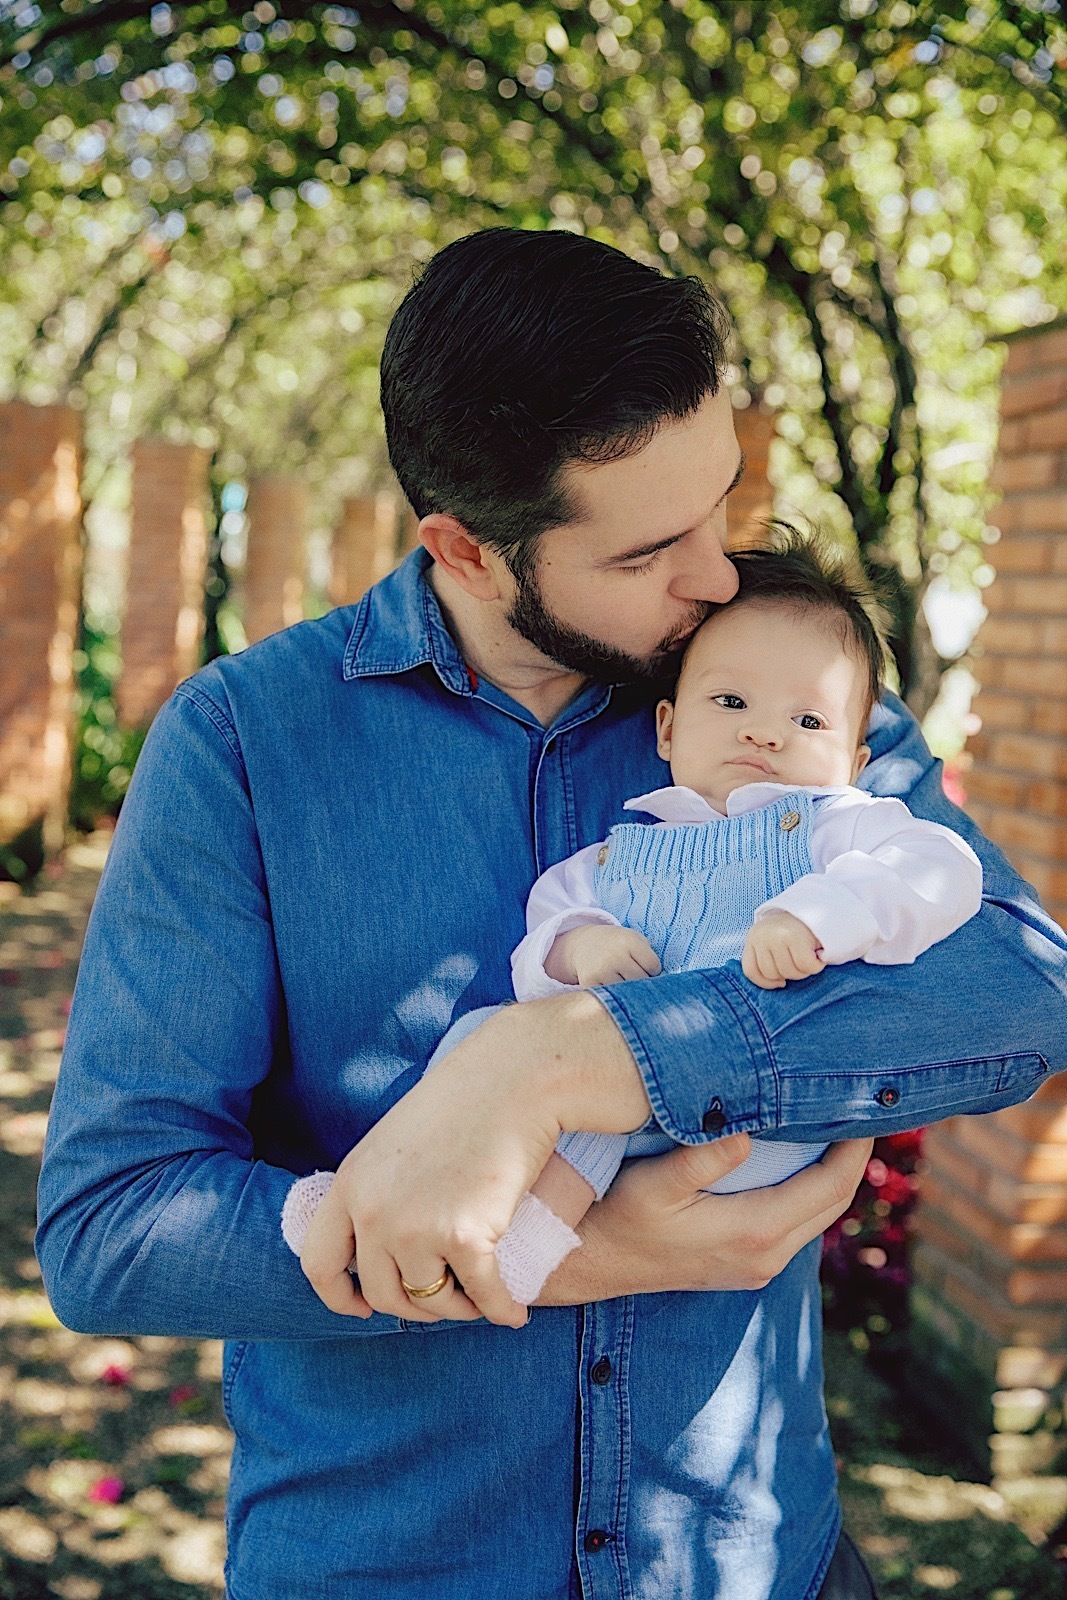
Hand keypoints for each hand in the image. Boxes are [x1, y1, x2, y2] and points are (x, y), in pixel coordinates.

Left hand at [299, 991, 649, 1327]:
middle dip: (416, 1306)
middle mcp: (372, 1211)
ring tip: (479, 1298)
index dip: (340, 1296)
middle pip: (382, 1293)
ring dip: (459, 1308)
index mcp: (349, 1183)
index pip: (319, 1263)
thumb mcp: (393, 1146)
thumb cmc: (462, 1103)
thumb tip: (381, 1250)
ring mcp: (415, 1227)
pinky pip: (483, 1296)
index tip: (363, 1307)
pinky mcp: (464, 1236)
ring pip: (432, 1301)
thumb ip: (376, 1193)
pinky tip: (514, 1311)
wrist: (512, 1078)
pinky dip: (502, 1309)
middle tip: (445, 1299)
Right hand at [538, 1134, 873, 1302]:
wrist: (588, 1265)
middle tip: (859, 1104)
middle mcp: (767, 1256)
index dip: (856, 1146)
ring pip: (817, 1215)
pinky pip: (795, 1223)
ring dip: (832, 1172)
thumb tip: (747, 1131)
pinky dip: (808, 1189)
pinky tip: (799, 1157)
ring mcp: (757, 1265)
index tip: (866, 1103)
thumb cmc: (617, 1217)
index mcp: (755, 1231)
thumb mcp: (653, 1183)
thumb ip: (702, 1160)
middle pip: (835, 1202)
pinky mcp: (745, 1264)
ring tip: (835, 1123)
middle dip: (853, 1155)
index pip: (831, 1186)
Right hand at [546, 923, 661, 986]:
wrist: (585, 944)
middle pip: (641, 980)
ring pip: (626, 992)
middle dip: (643, 983)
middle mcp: (614, 955)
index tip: (647, 968)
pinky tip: (612, 988)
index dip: (654, 970)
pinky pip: (610, 997)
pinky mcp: (590, 982)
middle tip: (637, 979)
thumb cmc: (618, 945)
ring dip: (629, 992)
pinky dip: (614, 996)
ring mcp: (601, 970)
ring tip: (625, 983)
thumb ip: (649, 956)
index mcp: (628, 941)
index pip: (653, 966)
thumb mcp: (635, 940)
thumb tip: (662, 986)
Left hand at [742, 910, 825, 988]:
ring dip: (804, 970)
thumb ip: (768, 958)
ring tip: (808, 955)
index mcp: (753, 938)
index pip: (751, 971)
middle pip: (772, 974)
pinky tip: (818, 955)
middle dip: (790, 974)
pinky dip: (816, 966)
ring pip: (790, 972)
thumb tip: (776, 984)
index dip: (767, 982)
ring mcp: (778, 936)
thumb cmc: (795, 932)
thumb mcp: (774, 942)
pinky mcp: (796, 937)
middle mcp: (762, 936)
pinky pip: (806, 966)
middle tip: (799, 959)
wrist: (818, 906)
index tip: (781, 982)